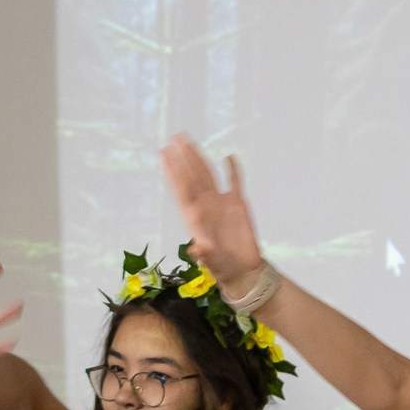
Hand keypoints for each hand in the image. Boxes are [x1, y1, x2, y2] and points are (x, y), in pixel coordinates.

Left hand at [160, 134, 264, 289]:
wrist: (244, 271)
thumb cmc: (226, 269)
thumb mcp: (215, 265)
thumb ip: (206, 256)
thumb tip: (196, 250)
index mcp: (195, 218)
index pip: (182, 190)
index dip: (173, 172)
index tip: (164, 155)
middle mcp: (205, 207)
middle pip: (192, 177)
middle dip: (183, 158)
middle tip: (175, 138)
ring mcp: (220, 204)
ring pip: (207, 176)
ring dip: (198, 159)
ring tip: (189, 141)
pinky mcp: (237, 205)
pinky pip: (234, 183)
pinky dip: (232, 170)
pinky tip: (228, 157)